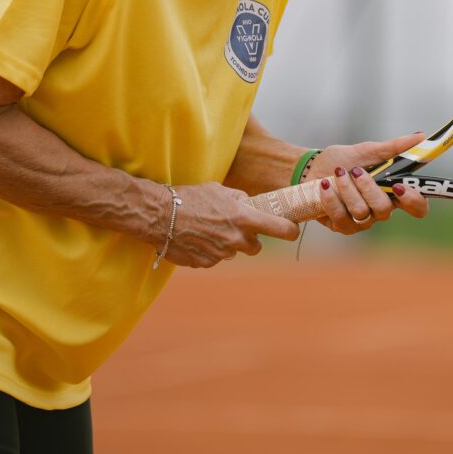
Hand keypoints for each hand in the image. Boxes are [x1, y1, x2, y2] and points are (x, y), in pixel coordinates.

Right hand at [162, 182, 299, 267]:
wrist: (160, 215)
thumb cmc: (190, 197)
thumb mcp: (220, 190)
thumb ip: (240, 199)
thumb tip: (250, 205)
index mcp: (244, 218)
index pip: (280, 229)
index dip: (289, 230)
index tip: (292, 230)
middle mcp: (235, 239)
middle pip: (254, 247)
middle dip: (248, 239)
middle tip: (235, 227)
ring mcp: (220, 254)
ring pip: (232, 252)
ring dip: (226, 243)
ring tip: (207, 229)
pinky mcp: (205, 264)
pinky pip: (214, 258)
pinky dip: (209, 250)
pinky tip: (195, 237)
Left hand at [307, 132, 427, 234]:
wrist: (312, 168)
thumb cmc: (343, 160)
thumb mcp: (368, 151)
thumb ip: (394, 147)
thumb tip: (421, 135)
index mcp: (393, 192)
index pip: (417, 207)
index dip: (414, 201)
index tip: (400, 186)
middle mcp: (380, 210)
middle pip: (385, 210)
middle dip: (369, 188)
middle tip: (356, 171)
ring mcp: (362, 221)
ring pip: (362, 213)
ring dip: (347, 189)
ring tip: (337, 173)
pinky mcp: (342, 226)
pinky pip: (341, 217)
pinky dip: (332, 198)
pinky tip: (326, 184)